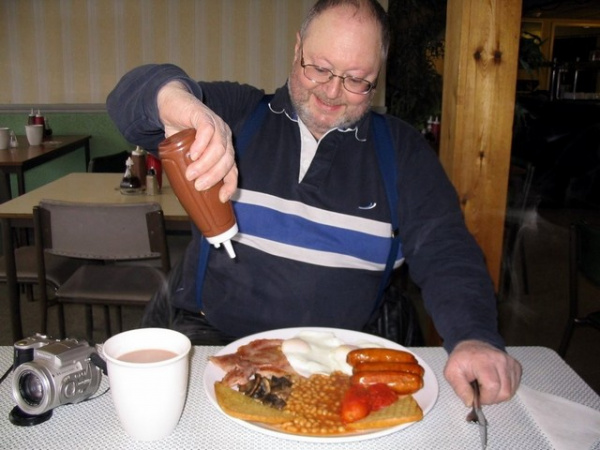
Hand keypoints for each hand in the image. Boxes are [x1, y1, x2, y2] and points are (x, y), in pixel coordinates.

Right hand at [157, 81, 236, 201]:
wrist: (171, 105)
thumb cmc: (181, 132)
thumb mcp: (188, 155)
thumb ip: (192, 168)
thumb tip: (189, 193)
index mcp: (225, 148)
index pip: (233, 169)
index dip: (230, 185)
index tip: (221, 198)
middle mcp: (225, 137)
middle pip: (227, 160)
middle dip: (214, 176)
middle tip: (199, 185)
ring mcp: (216, 126)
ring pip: (219, 148)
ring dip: (205, 164)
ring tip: (191, 174)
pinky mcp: (204, 116)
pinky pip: (207, 131)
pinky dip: (201, 145)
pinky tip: (193, 154)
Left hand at [443, 340, 521, 405]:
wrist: (472, 346)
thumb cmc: (462, 359)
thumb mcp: (452, 373)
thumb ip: (460, 389)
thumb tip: (470, 402)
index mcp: (483, 361)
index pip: (492, 387)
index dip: (485, 398)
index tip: (477, 396)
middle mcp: (500, 360)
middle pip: (504, 392)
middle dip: (492, 398)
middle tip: (481, 392)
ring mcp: (510, 362)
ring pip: (511, 391)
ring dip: (498, 395)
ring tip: (487, 386)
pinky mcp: (516, 366)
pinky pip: (515, 386)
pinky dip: (505, 390)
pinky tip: (495, 383)